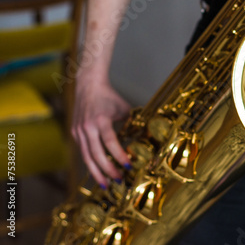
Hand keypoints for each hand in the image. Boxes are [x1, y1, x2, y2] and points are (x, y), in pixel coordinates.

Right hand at [71, 73, 131, 187]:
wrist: (88, 85)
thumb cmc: (108, 96)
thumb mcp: (123, 108)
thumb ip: (131, 123)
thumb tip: (144, 137)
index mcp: (100, 120)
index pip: (110, 142)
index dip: (119, 156)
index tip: (128, 166)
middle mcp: (86, 127)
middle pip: (96, 155)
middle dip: (107, 170)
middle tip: (118, 180)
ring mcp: (78, 131)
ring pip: (86, 157)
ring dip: (96, 172)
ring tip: (106, 184)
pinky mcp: (74, 133)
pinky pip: (83, 151)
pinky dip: (91, 163)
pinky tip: (98, 171)